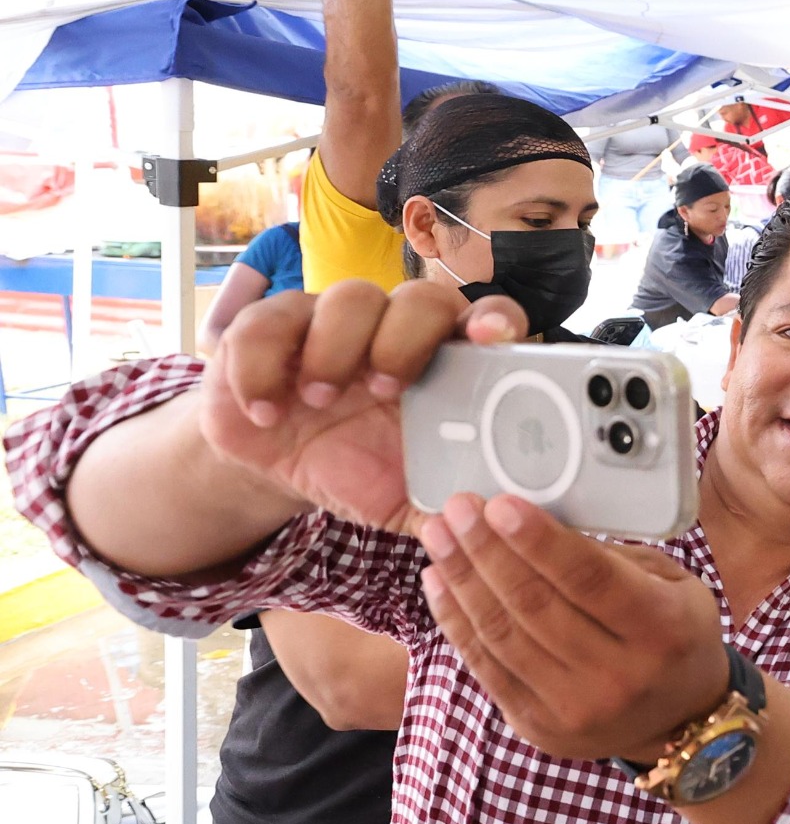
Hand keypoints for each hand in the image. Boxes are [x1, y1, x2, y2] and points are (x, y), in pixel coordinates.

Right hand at [199, 279, 527, 533]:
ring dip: (336, 349)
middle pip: (420, 299)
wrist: (285, 469)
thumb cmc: (363, 470)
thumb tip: (490, 526)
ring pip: (349, 297)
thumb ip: (447, 506)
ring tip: (320, 401)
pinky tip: (266, 415)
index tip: (488, 338)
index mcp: (445, 364)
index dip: (495, 320)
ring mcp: (333, 321)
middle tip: (384, 390)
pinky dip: (260, 370)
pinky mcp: (269, 330)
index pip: (487, 319)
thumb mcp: (407, 498)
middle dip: (406, 339)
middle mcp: (396, 329)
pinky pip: (264, 325)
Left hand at [416, 491, 730, 759]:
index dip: (540, 541)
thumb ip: (613, 557)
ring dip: (462, 579)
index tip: (499, 505)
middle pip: (535, 605)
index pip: (591, 579)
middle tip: (456, 509)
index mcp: (663, 629)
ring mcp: (574, 706)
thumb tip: (537, 521)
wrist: (678, 720)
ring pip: (502, 634)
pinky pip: (485, 666)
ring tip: (437, 537)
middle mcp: (619, 675)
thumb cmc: (674, 633)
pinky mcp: (537, 725)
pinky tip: (438, 582)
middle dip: (486, 550)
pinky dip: (455, 620)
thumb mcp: (671, 585)